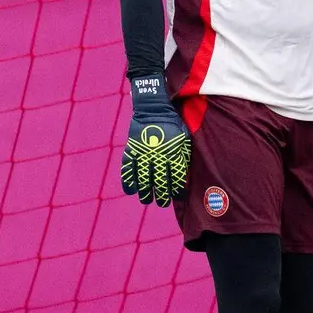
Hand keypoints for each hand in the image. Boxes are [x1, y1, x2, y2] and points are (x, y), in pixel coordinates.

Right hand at [120, 75, 190, 206]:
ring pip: (143, 178)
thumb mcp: (184, 139)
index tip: (177, 197)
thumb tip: (184, 175)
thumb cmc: (173, 125)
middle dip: (161, 195)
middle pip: (160, 181)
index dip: (176, 189)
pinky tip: (131, 190)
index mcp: (174, 153)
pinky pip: (128, 169)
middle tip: (161, 203)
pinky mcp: (132, 150)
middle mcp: (159, 156)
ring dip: (145, 191)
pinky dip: (128, 181)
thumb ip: (183, 156)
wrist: (154, 109)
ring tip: (146, 200)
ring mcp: (144, 154)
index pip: (176, 177)